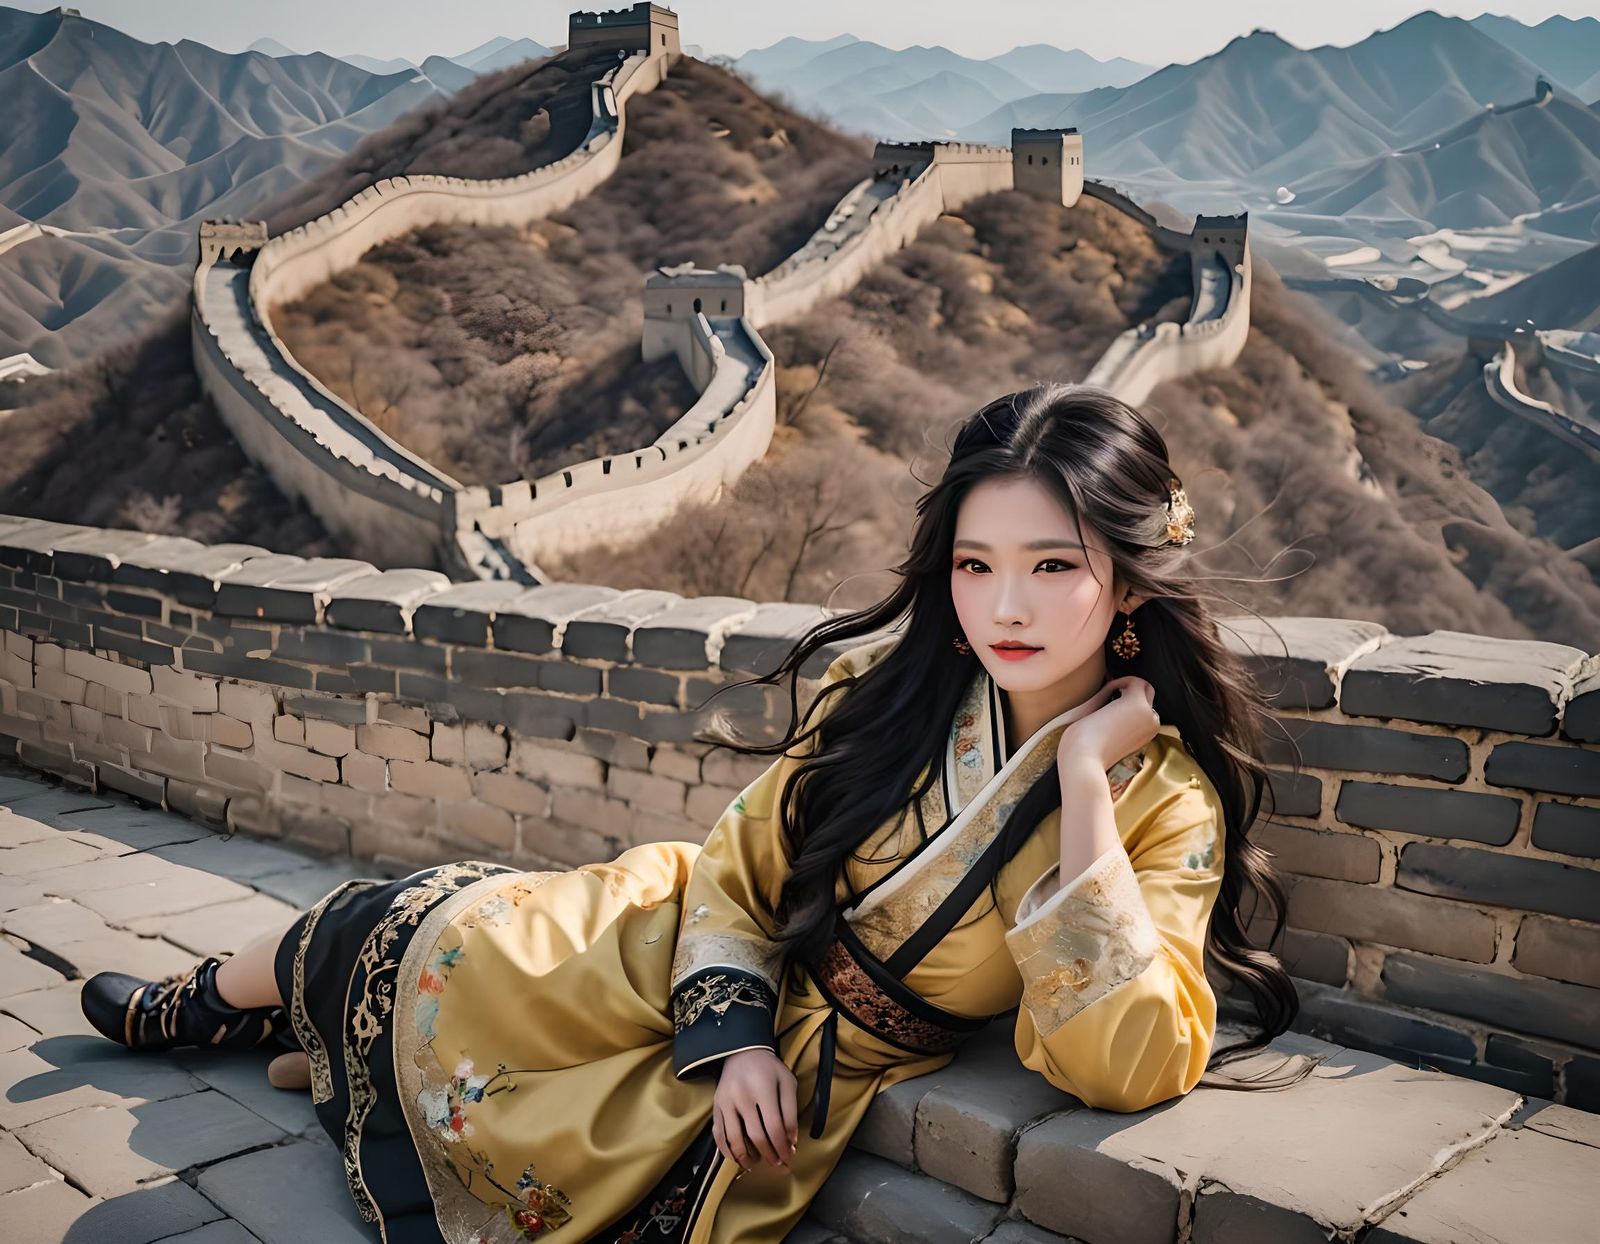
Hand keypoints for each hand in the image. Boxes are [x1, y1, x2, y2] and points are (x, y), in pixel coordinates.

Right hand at [712, 1048, 797, 1172]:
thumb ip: (791, 1111)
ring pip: (734, 1139)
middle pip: (756, 1136)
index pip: (774, 1127)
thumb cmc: (769, 1069)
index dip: (782, 1146)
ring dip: (746, 1157)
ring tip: (757, 1164)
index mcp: (763, 1089)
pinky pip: (718, 1134)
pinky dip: (726, 1150)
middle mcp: (742, 1096)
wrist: (742, 1052)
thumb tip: (790, 1141)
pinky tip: (737, 1158)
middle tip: (778, 1165)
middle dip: (769, 1155)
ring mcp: (726, 1102)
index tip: (789, 1157)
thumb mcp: (787, 1083)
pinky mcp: (716, 1106)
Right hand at [1056, 675, 1162, 771]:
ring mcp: (1150, 730)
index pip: (1137, 681)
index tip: (1109, 688)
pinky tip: (1118, 724)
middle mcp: (1150, 715)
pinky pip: (1146, 722)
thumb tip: (1112, 687)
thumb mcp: (1094, 704)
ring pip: (1149, 708)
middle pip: (1148, 691)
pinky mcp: (1145, 741)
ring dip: (1137, 704)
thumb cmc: (1084, 732)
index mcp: (1138, 702)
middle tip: (1114, 695)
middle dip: (1134, 690)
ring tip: (1116, 710)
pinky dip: (1137, 719)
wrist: (1086, 760)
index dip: (1122, 681)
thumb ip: (1108, 692)